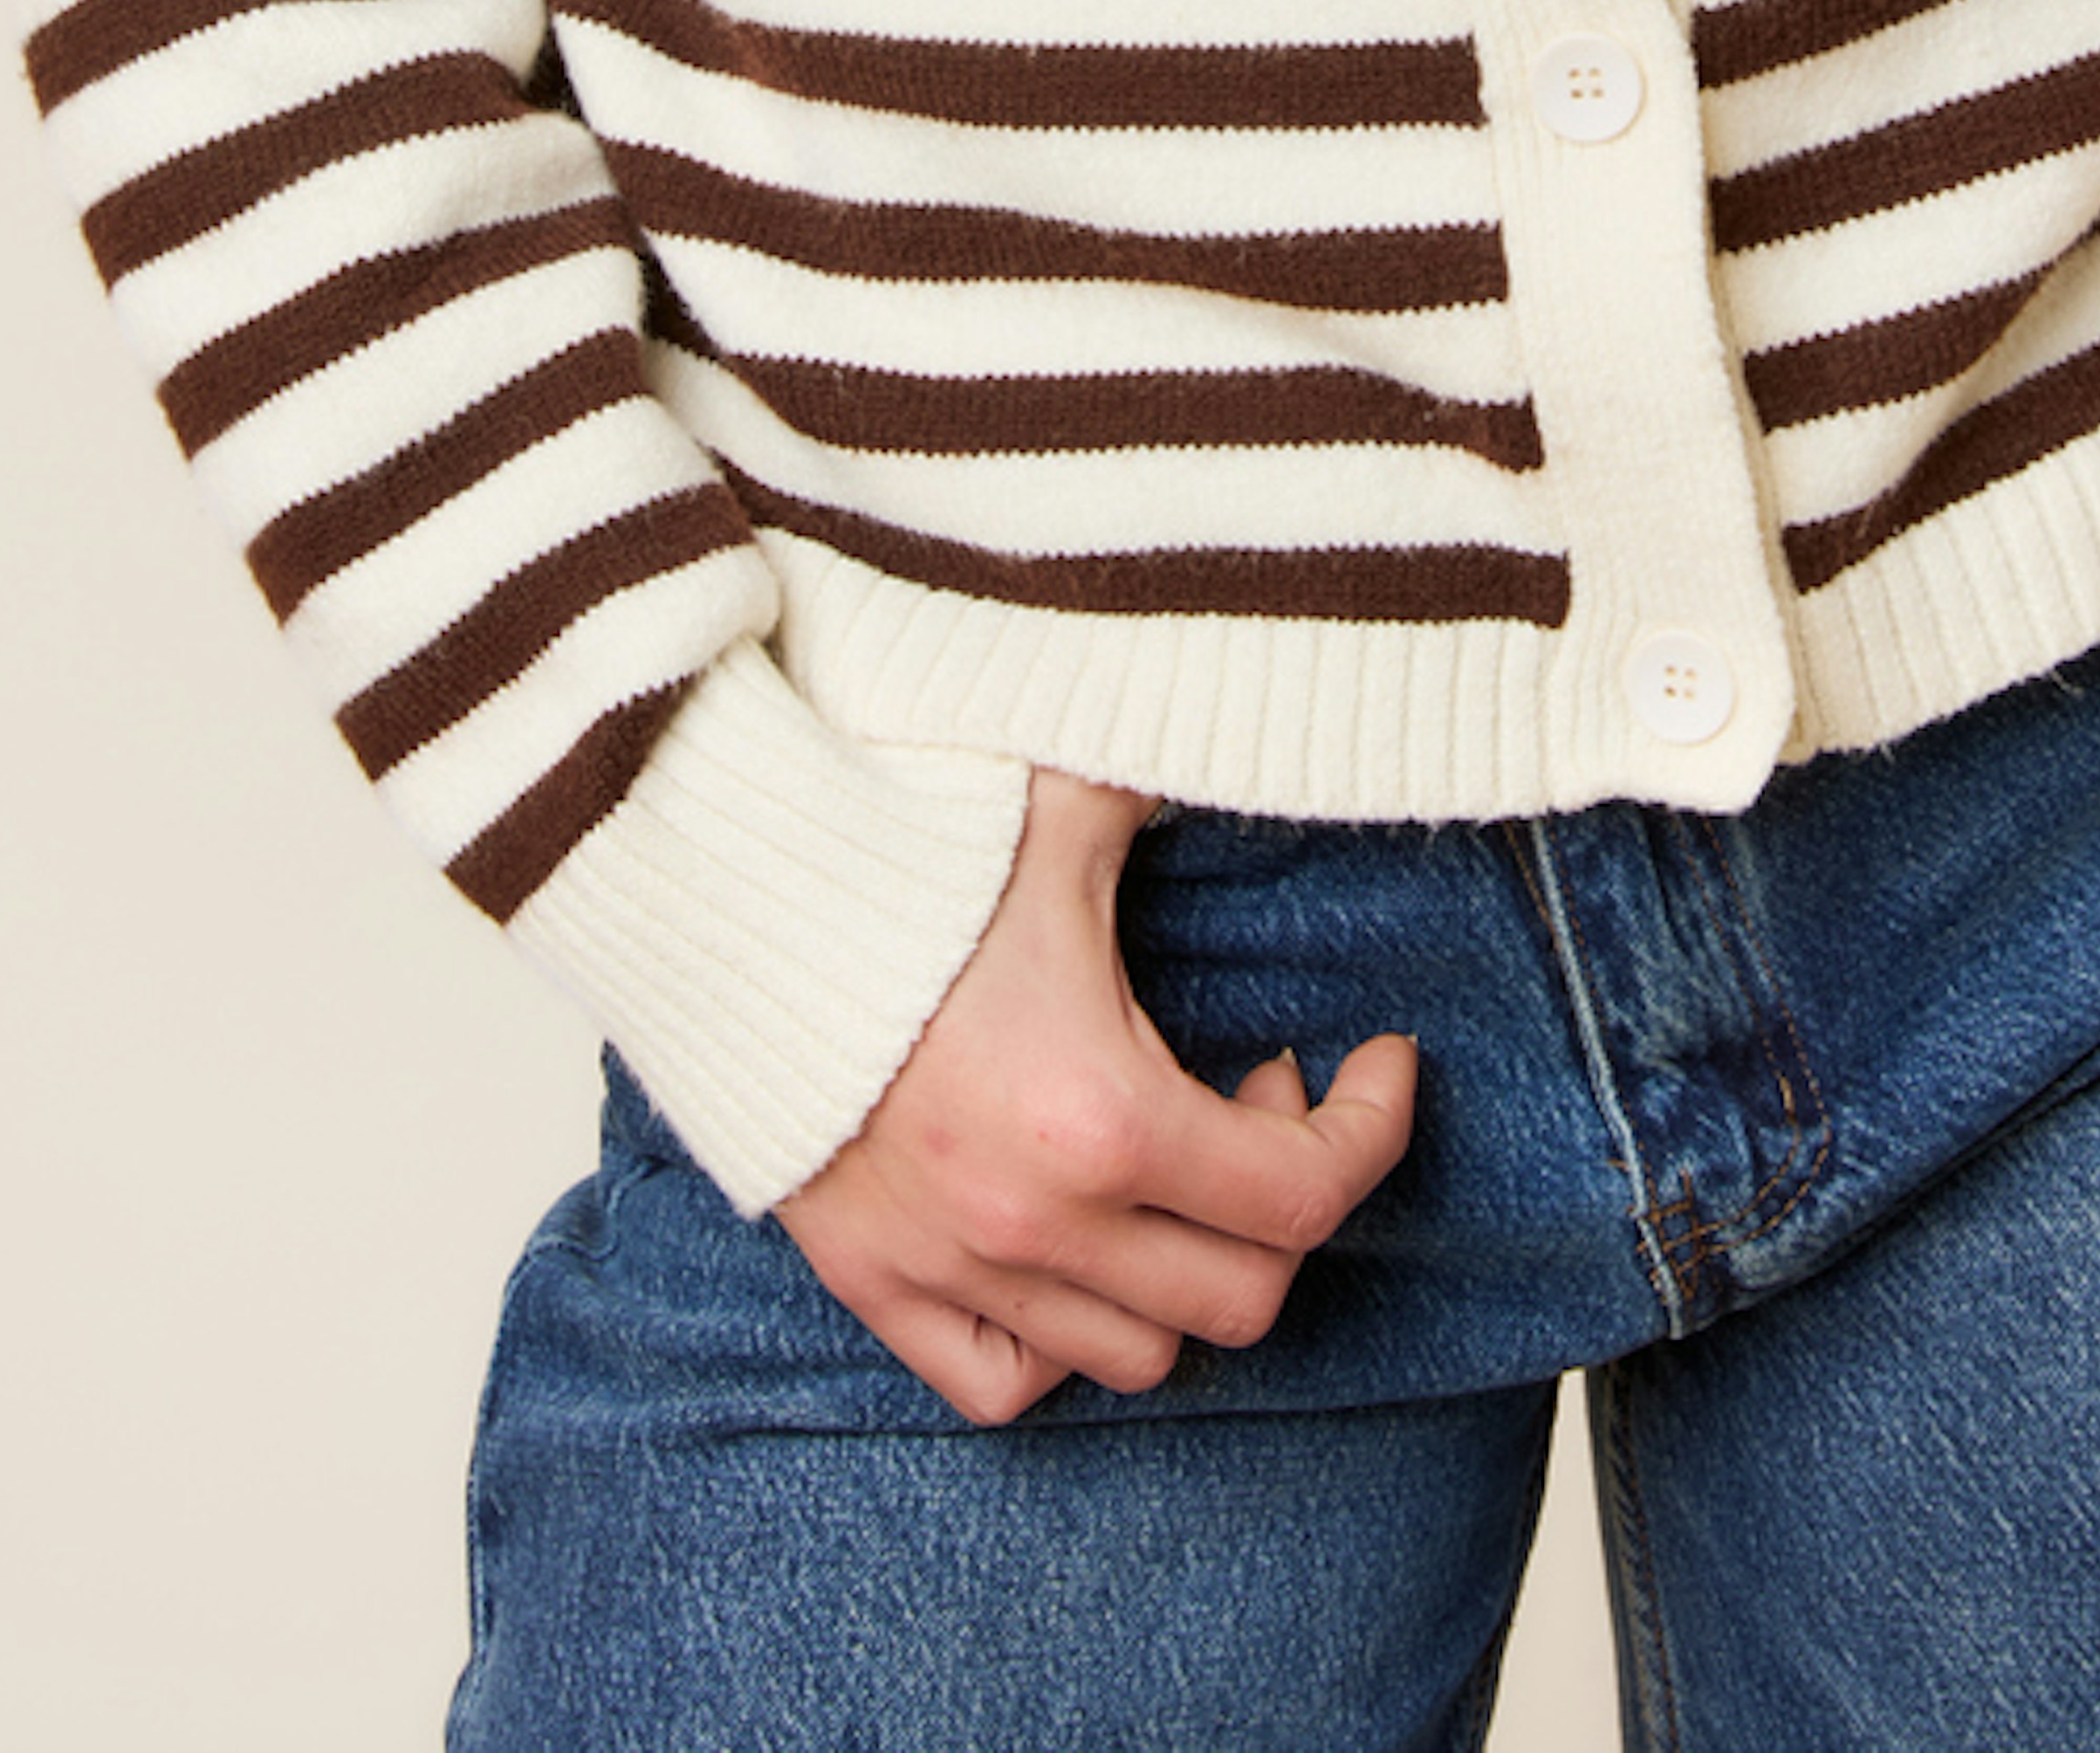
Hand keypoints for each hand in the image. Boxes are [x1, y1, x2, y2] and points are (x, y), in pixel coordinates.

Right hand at [774, 767, 1419, 1427]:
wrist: (718, 901)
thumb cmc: (897, 850)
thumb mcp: (1062, 802)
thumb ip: (1172, 772)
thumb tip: (1255, 713)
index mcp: (1104, 1117)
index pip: (1306, 1196)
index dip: (1373, 1132)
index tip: (1381, 1067)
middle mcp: (1039, 1222)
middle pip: (1245, 1296)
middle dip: (1287, 1199)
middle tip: (1262, 1094)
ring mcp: (956, 1268)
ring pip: (1140, 1355)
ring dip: (1187, 1267)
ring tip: (1172, 1158)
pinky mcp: (880, 1285)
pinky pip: (1007, 1386)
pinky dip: (1062, 1343)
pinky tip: (1075, 1245)